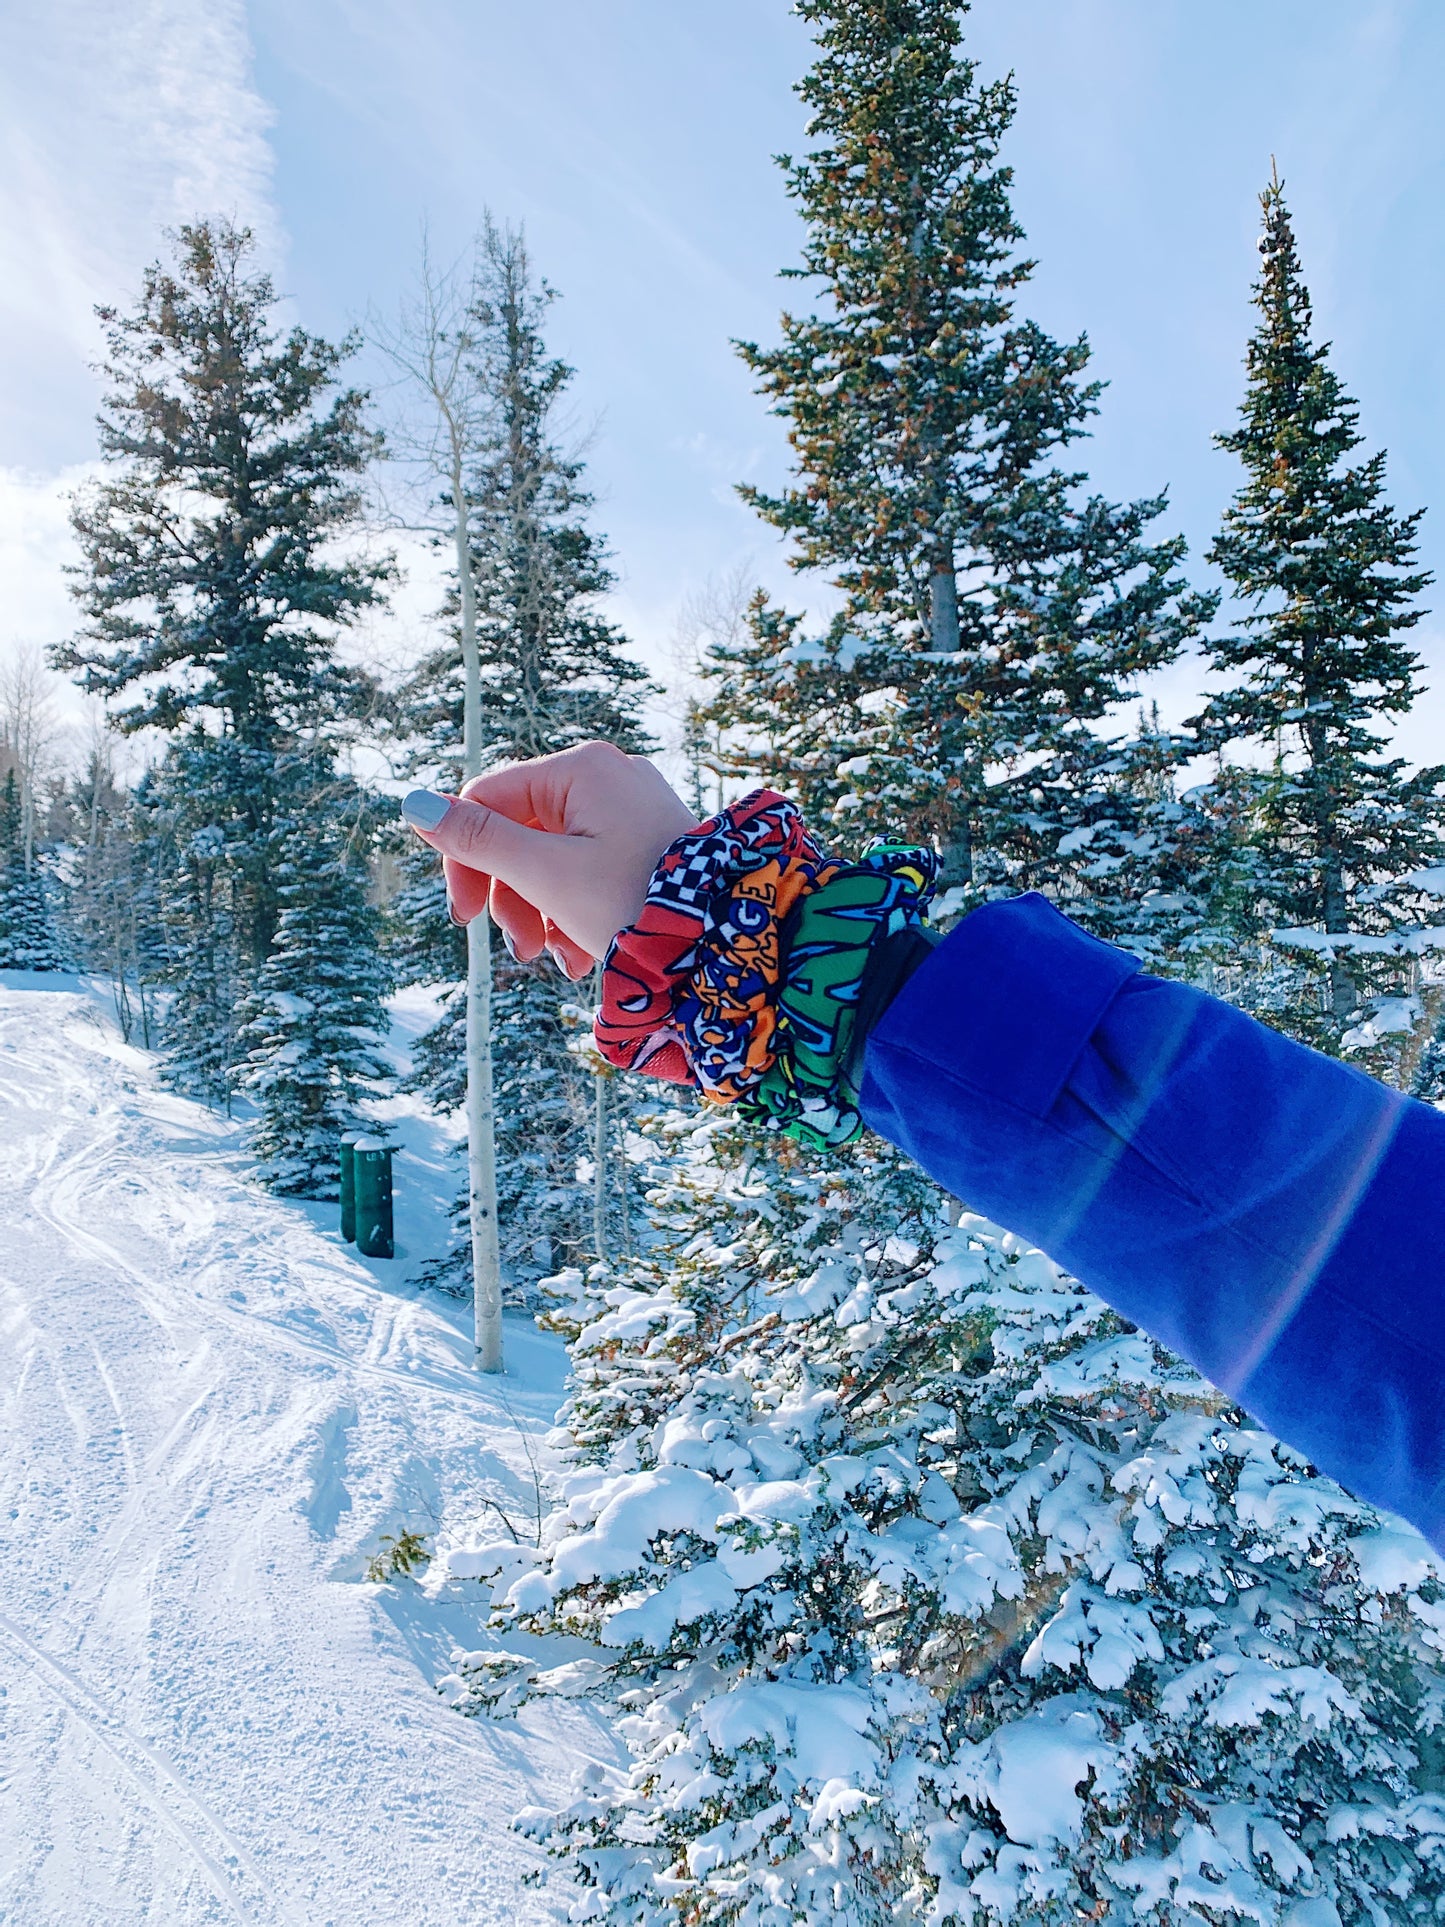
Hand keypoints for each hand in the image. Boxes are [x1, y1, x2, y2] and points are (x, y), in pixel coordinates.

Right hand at [404, 742, 698, 977]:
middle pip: (523, 831)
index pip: (488, 800)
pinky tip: (585, 953)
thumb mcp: (545, 875)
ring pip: (556, 856)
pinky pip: (592, 867)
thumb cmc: (636, 903)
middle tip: (522, 950)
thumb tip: (413, 803)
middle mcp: (608, 776)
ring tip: (560, 961)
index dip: (467, 860)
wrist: (727, 941)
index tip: (466, 917)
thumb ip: (479, 840)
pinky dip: (578, 908)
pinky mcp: (651, 840)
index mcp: (579, 770)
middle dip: (514, 896)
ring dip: (544, 912)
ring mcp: (633, 807)